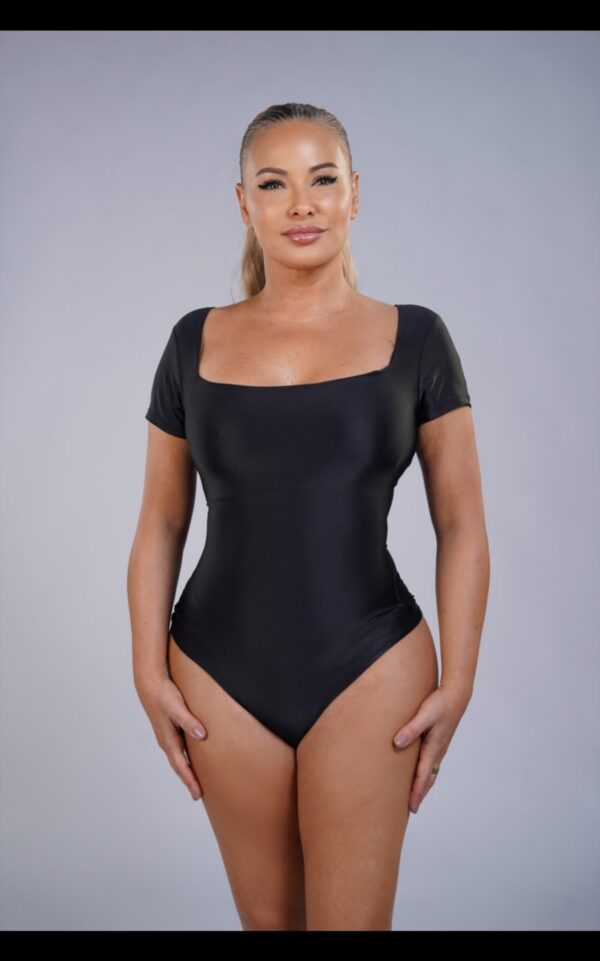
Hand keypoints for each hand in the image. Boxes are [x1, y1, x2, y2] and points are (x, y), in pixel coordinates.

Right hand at [136, 674, 207, 800]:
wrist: (149, 683)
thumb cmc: (163, 694)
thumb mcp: (177, 707)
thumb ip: (189, 722)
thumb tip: (202, 736)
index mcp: (168, 739)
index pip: (181, 766)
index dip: (190, 780)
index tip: (197, 794)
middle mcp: (167, 741)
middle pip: (179, 766)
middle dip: (188, 780)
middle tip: (198, 794)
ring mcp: (168, 736)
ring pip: (179, 758)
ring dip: (187, 770)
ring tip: (196, 781)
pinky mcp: (170, 729)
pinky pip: (180, 749)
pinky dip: (186, 758)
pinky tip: (193, 758)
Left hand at [392, 684, 470, 813]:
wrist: (456, 695)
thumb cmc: (440, 704)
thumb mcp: (424, 715)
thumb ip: (411, 728)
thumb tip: (397, 743)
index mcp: (433, 748)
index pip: (423, 776)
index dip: (416, 792)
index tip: (411, 807)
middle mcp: (438, 751)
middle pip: (429, 779)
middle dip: (420, 793)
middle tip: (412, 809)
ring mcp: (440, 747)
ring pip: (431, 771)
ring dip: (424, 784)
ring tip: (415, 795)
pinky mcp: (439, 741)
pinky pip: (432, 763)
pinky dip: (426, 773)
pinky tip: (421, 771)